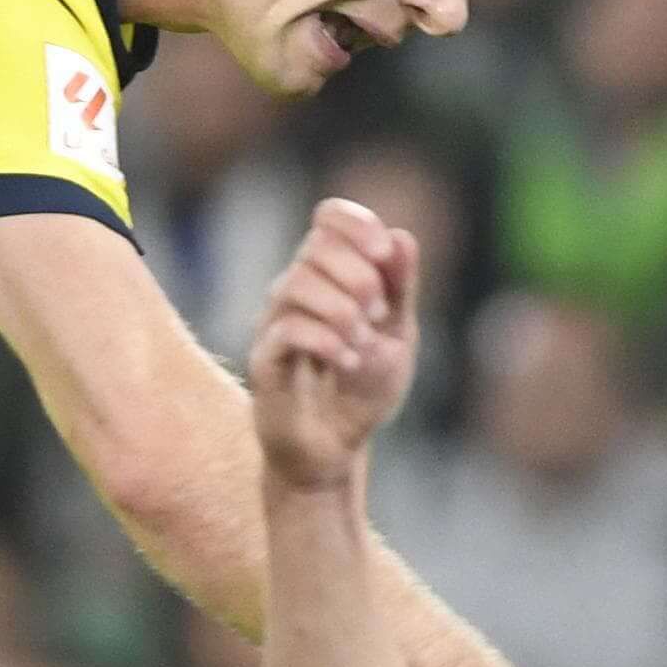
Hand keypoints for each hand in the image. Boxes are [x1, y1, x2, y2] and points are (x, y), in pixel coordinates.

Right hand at [249, 196, 421, 490]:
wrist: (334, 449)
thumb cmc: (362, 389)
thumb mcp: (397, 335)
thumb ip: (400, 289)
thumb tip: (401, 236)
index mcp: (330, 275)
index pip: (328, 217)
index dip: (356, 224)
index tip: (385, 255)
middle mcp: (296, 290)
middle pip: (316, 246)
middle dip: (359, 276)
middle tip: (377, 315)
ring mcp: (275, 323)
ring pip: (297, 282)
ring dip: (343, 310)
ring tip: (363, 346)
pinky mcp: (265, 360)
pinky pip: (287, 328)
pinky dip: (326, 340)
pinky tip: (348, 362)